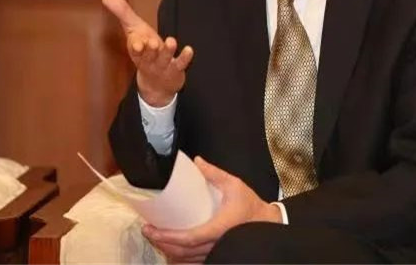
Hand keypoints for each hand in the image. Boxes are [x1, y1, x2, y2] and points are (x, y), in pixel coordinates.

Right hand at [102, 0, 192, 106]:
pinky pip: (180, 64)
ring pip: (164, 59)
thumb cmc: (144, 51)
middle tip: (153, 43)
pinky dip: (184, 58)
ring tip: (171, 41)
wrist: (156, 84)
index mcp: (137, 52)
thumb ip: (122, 12)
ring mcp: (162, 67)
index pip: (134, 50)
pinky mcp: (176, 70)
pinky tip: (189, 49)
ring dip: (167, 51)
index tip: (137, 44)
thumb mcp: (134, 30)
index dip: (135, 46)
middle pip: (148, 56)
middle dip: (150, 50)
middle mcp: (149, 61)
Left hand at [142, 156, 281, 262]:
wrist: (268, 223)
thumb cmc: (251, 207)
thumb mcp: (234, 185)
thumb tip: (197, 162)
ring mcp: (216, 253)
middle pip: (182, 252)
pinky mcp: (217, 255)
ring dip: (169, 251)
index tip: (151, 228)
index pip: (187, 238)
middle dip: (161, 243)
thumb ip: (214, 173)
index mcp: (218, 229)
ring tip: (155, 237)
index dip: (167, 236)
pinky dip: (180, 258)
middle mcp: (215, 245)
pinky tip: (171, 250)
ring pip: (186, 260)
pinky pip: (194, 262)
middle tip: (147, 230)